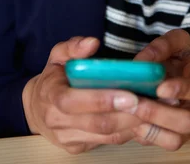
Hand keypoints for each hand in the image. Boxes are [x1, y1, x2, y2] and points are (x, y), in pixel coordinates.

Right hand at [22, 36, 141, 153]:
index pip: (74, 102)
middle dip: (126, 115)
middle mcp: (57, 121)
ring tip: (153, 111)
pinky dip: (128, 133)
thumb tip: (92, 42)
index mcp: (51, 95)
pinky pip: (107, 142)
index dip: (102, 100)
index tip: (129, 94)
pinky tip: (144, 120)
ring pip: (105, 136)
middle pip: (96, 123)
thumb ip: (73, 47)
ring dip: (132, 125)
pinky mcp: (78, 148)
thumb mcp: (57, 56)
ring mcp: (68, 138)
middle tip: (151, 104)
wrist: (36, 108)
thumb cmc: (53, 78)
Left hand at [130, 29, 189, 150]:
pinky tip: (131, 123)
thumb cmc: (176, 56)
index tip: (159, 88)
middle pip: (188, 120)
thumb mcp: (174, 41)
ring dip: (150, 128)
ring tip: (130, 114)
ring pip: (176, 139)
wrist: (176, 72)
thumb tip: (141, 63)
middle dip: (159, 113)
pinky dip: (146, 136)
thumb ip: (161, 46)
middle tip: (136, 103)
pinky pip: (163, 145)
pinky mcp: (177, 137)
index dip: (180, 89)